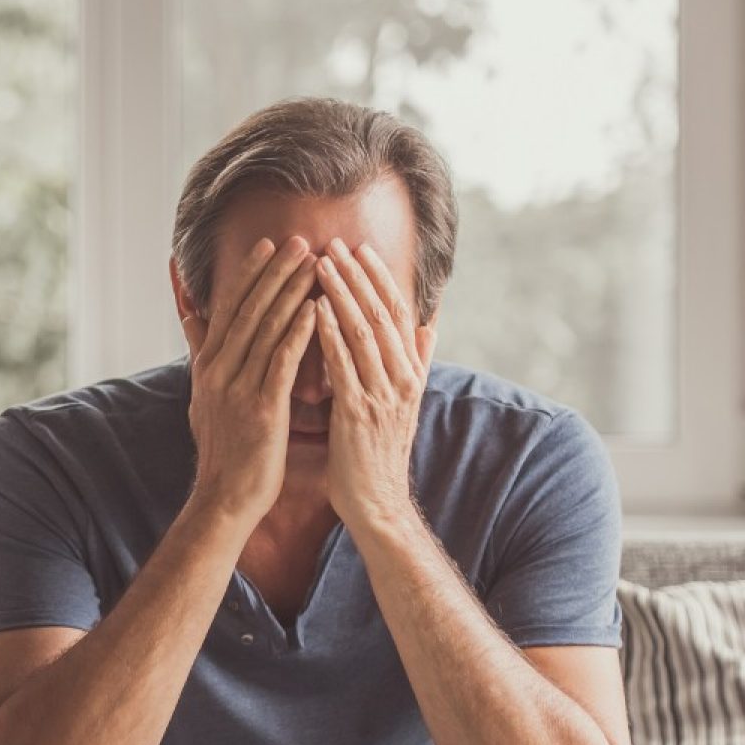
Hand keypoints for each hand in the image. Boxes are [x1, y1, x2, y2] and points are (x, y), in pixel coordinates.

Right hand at [179, 235, 321, 523]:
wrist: (225, 497)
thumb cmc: (223, 449)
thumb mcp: (202, 395)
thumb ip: (201, 351)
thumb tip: (191, 318)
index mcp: (209, 365)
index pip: (228, 308)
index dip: (248, 274)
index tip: (267, 244)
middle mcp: (219, 370)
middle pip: (248, 309)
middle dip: (273, 272)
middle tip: (297, 240)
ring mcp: (239, 388)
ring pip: (266, 329)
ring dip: (291, 292)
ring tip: (313, 262)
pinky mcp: (262, 408)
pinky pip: (282, 361)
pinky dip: (298, 332)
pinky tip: (316, 308)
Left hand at [313, 237, 436, 532]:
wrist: (377, 503)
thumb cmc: (379, 452)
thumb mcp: (404, 402)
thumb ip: (416, 360)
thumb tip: (429, 323)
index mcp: (410, 372)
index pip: (396, 313)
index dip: (379, 278)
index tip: (360, 248)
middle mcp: (401, 378)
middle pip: (381, 314)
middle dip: (358, 276)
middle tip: (336, 242)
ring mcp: (383, 395)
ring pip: (364, 333)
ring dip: (342, 294)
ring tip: (321, 263)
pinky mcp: (359, 414)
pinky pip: (345, 366)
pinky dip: (331, 334)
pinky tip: (316, 309)